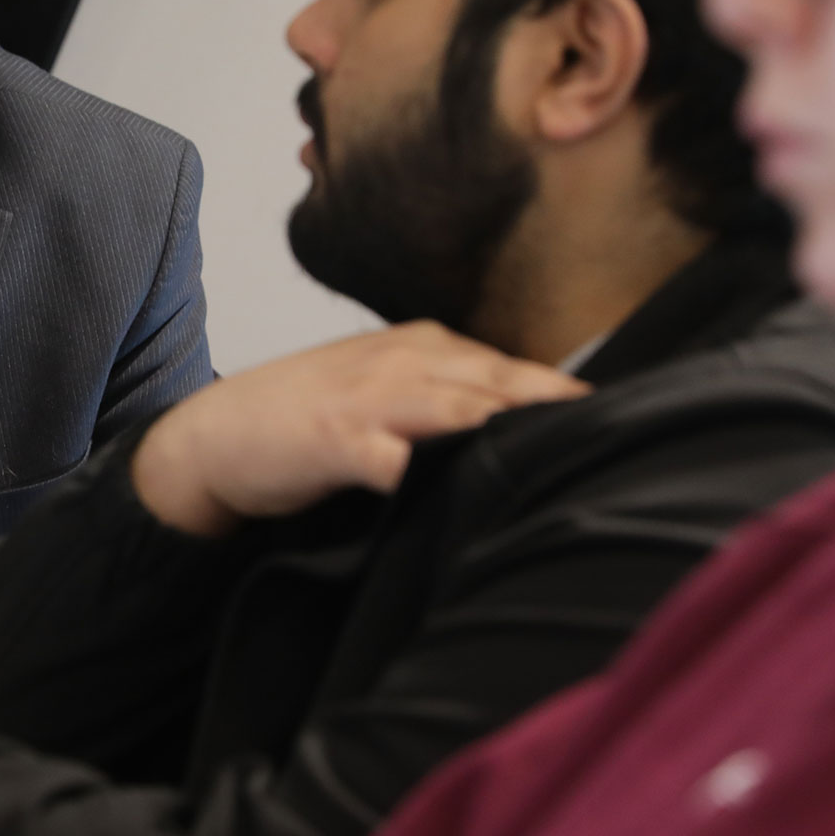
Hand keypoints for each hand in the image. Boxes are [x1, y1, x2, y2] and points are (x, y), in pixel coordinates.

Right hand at [130, 322, 589, 535]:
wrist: (214, 438)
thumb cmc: (303, 421)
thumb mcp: (382, 391)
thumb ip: (446, 400)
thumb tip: (522, 432)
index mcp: (421, 346)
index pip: (510, 369)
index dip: (563, 397)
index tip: (620, 420)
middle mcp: (402, 362)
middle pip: (500, 383)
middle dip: (556, 409)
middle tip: (620, 435)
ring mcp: (369, 399)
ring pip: (461, 410)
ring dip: (512, 429)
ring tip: (565, 452)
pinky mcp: (336, 441)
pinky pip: (396, 459)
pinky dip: (432, 473)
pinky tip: (469, 489)